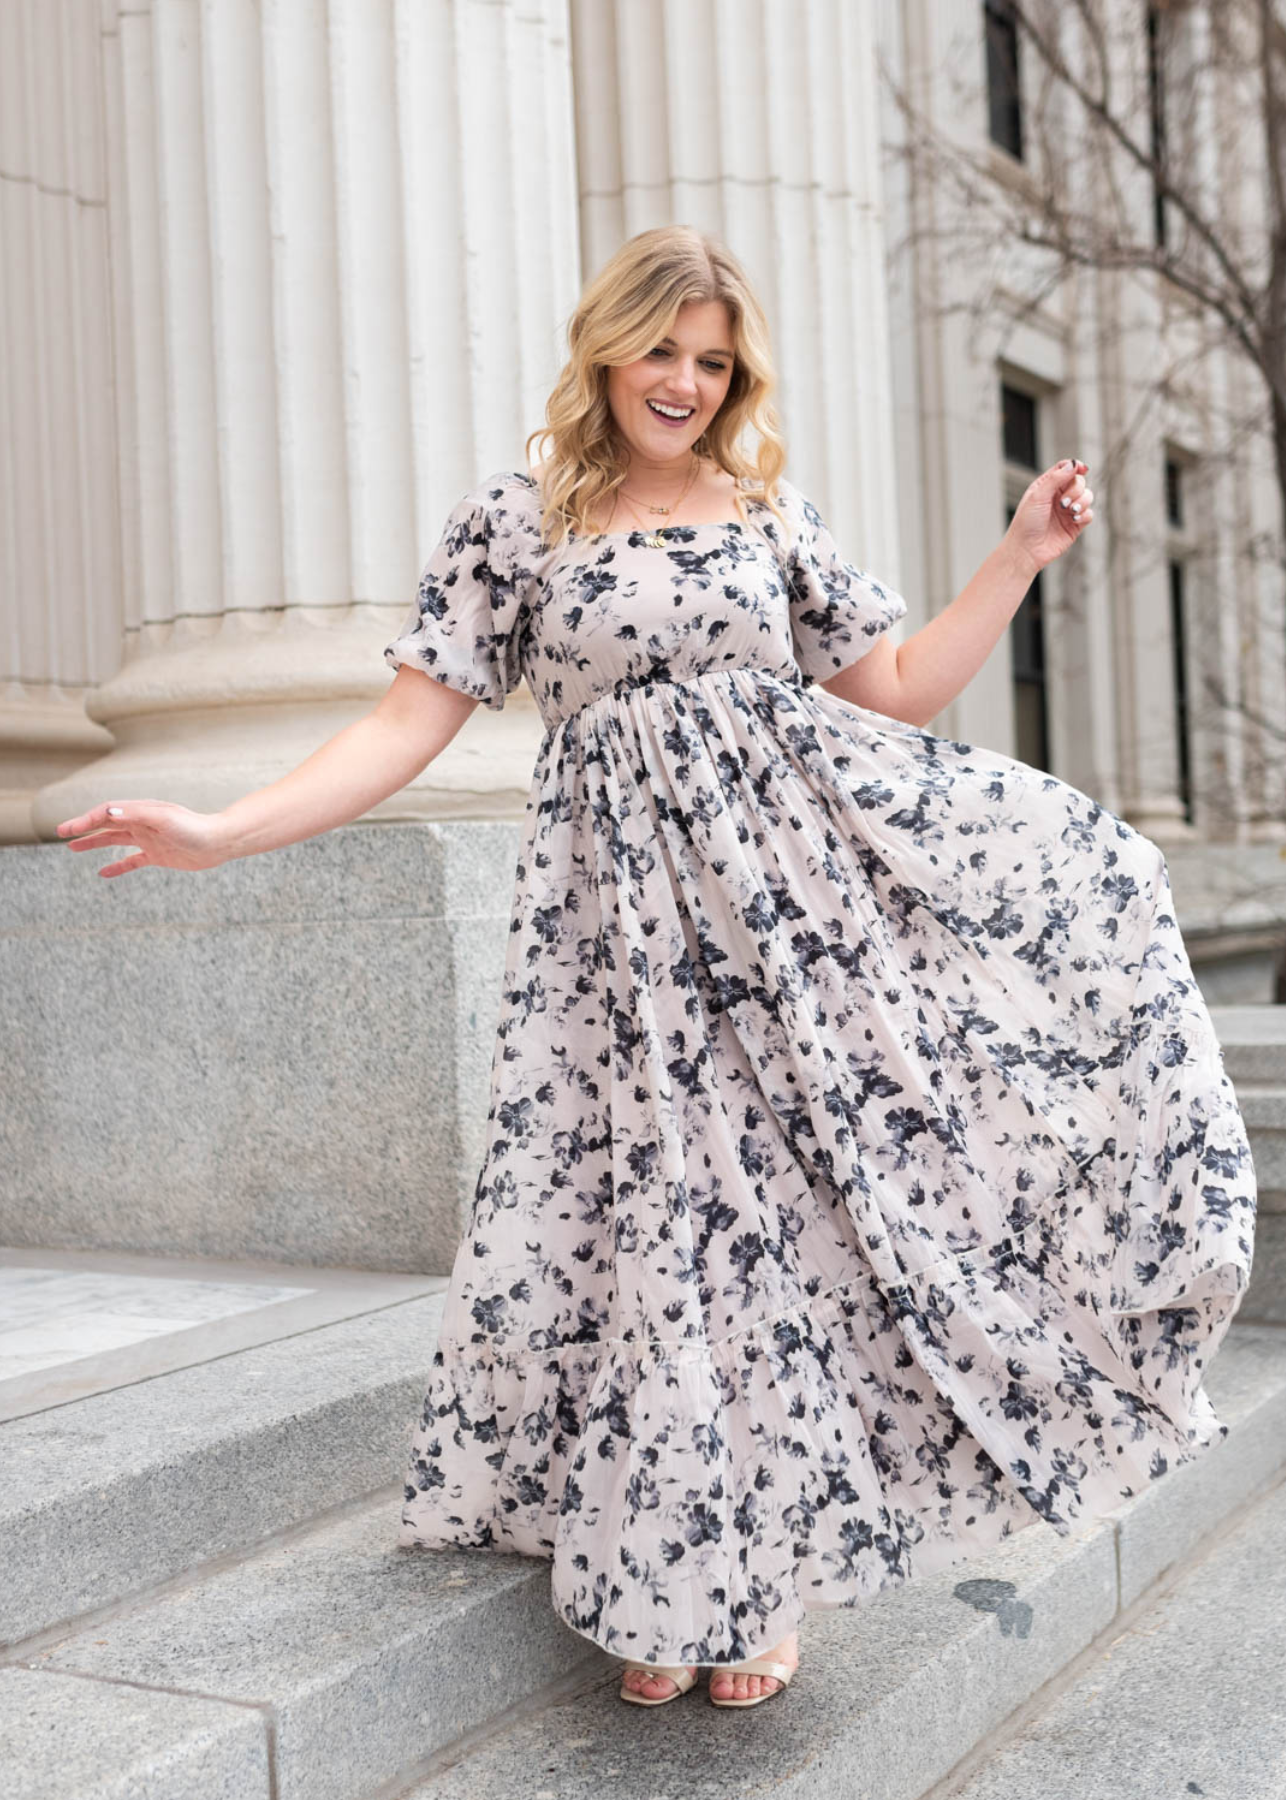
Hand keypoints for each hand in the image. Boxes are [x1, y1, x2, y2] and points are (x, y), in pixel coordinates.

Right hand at [55, 800, 229, 877]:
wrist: (219, 843)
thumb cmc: (194, 827)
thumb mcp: (164, 818)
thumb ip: (137, 814)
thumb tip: (108, 812)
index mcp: (141, 811)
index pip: (106, 812)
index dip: (85, 819)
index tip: (67, 830)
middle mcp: (142, 823)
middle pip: (106, 823)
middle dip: (84, 827)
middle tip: (62, 833)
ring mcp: (149, 839)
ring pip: (115, 840)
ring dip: (94, 843)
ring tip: (72, 848)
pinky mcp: (158, 855)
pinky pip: (132, 860)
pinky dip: (117, 866)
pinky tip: (103, 873)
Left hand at [1003, 459, 1094, 579]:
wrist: (1027, 550)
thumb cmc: (1026, 524)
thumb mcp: (1037, 496)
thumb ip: (1056, 478)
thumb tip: (1074, 464)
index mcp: (1046, 486)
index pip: (1065, 468)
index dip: (1075, 466)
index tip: (1082, 468)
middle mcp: (1058, 496)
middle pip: (1079, 481)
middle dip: (1075, 490)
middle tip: (1063, 503)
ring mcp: (1068, 510)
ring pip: (1087, 496)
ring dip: (1082, 501)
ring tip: (1070, 511)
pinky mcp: (1075, 525)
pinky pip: (1089, 514)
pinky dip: (1085, 514)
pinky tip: (1074, 520)